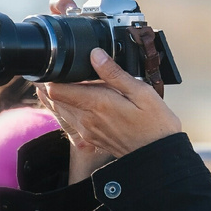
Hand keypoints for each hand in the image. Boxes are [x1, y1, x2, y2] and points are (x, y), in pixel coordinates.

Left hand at [36, 0, 182, 168]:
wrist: (158, 156)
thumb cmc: (155, 125)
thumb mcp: (141, 92)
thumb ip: (115, 73)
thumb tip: (96, 55)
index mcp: (98, 104)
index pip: (58, 89)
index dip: (52, 75)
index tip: (56, 64)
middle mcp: (87, 119)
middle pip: (55, 99)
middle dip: (52, 84)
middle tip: (56, 69)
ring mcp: (88, 130)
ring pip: (61, 111)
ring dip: (59, 97)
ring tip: (63, 81)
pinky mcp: (92, 138)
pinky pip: (71, 121)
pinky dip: (68, 109)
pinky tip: (79, 100)